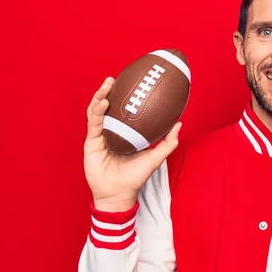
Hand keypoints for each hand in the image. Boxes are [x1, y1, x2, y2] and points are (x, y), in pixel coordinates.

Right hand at [83, 77, 181, 211]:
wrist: (119, 193)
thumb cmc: (136, 177)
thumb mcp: (156, 157)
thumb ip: (169, 142)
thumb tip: (179, 123)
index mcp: (123, 133)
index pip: (122, 111)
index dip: (124, 97)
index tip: (132, 83)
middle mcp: (110, 132)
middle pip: (107, 108)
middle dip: (108, 91)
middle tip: (115, 78)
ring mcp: (99, 136)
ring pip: (97, 111)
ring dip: (100, 96)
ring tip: (108, 84)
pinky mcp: (91, 143)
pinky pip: (94, 123)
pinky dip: (98, 111)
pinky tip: (104, 102)